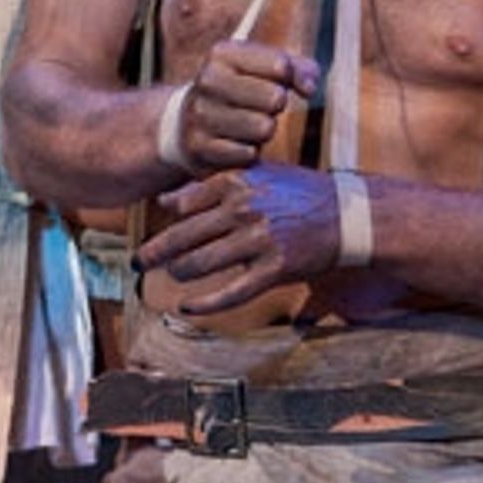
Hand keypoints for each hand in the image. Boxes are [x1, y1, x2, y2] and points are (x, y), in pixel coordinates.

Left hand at [137, 163, 338, 314]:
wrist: (344, 215)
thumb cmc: (296, 192)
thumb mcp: (255, 175)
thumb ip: (208, 185)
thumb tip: (163, 201)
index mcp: (235, 182)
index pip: (181, 206)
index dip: (164, 223)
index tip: (153, 234)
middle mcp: (242, 209)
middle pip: (181, 237)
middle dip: (153, 254)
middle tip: (137, 264)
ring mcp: (258, 240)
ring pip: (199, 265)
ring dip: (179, 274)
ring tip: (174, 276)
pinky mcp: (272, 269)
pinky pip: (229, 293)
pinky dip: (204, 304)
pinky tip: (187, 308)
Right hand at [174, 39, 319, 172]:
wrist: (183, 122)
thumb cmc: (238, 90)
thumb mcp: (261, 67)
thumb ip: (297, 68)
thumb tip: (309, 87)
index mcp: (224, 53)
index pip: (280, 65)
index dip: (295, 78)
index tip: (289, 83)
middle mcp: (208, 80)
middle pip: (274, 98)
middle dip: (276, 106)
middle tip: (262, 107)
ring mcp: (200, 114)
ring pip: (263, 128)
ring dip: (264, 131)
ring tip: (248, 125)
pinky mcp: (200, 146)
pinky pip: (248, 154)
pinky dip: (249, 152)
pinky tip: (235, 143)